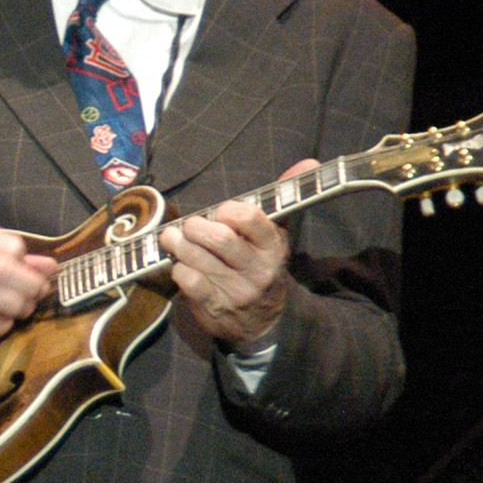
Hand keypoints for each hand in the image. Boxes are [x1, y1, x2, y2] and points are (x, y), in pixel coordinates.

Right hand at [0, 220, 55, 343]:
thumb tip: (49, 266)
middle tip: (38, 294)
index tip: (29, 271)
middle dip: (31, 287)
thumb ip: (3, 250)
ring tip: (23, 309)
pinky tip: (3, 324)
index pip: (11, 247)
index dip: (27, 262)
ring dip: (18, 307)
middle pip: (5, 271)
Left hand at [158, 159, 318, 349]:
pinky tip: (181, 265)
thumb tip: (309, 161)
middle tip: (189, 225)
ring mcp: (235, 290)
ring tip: (173, 239)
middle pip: (220, 239)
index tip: (220, 213)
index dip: (228, 211)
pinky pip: (187, 280)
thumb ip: (283, 198)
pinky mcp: (213, 306)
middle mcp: (257, 269)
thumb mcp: (275, 235)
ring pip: (198, 258)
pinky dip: (178, 268)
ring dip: (179, 244)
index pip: (251, 218)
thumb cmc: (261, 265)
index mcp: (272, 247)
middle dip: (196, 227)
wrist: (263, 321)